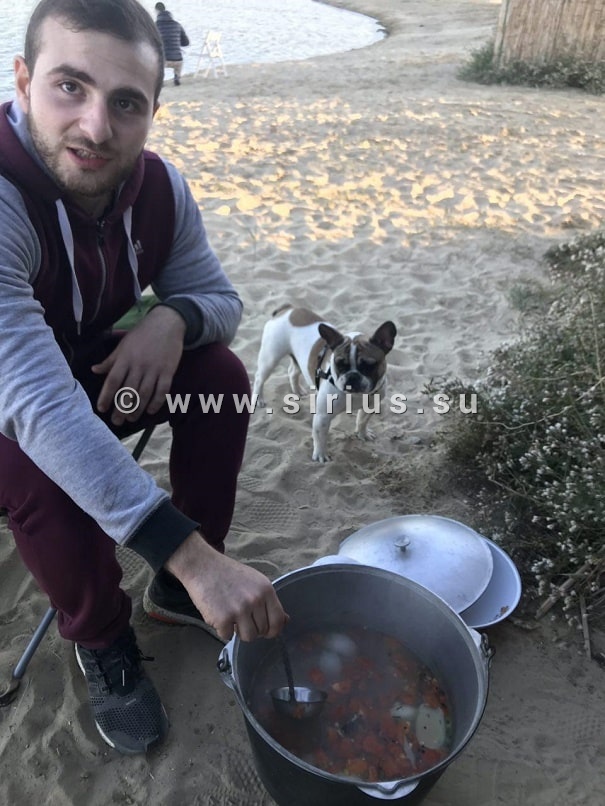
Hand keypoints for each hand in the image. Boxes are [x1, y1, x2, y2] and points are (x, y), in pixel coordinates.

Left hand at [92, 306, 185, 424]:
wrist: (167, 323)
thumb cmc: (142, 334)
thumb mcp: (122, 345)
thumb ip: (110, 360)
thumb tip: (94, 370)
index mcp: (125, 358)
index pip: (113, 380)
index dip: (106, 396)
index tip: (102, 408)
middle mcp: (138, 365)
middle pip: (128, 391)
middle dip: (121, 408)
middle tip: (117, 421)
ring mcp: (154, 369)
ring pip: (145, 394)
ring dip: (137, 409)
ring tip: (131, 419)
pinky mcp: (168, 371)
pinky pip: (162, 390)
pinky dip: (157, 402)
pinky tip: (151, 411)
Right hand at [166, 531, 287, 641]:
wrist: (203, 566)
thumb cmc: (229, 574)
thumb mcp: (255, 582)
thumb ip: (269, 602)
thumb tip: (285, 621)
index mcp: (266, 590)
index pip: (278, 620)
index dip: (273, 631)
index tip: (267, 632)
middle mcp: (255, 600)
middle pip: (262, 631)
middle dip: (252, 628)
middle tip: (241, 617)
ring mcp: (239, 610)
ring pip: (247, 637)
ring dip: (239, 632)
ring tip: (231, 618)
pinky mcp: (222, 618)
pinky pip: (227, 636)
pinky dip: (222, 630)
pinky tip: (218, 615)